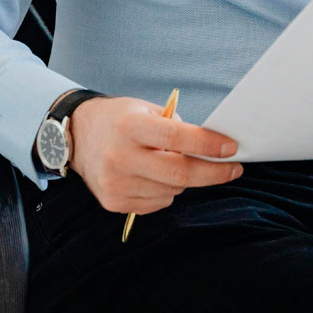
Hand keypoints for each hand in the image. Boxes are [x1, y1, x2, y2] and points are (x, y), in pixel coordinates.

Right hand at [68, 96, 242, 213]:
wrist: (78, 137)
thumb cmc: (120, 120)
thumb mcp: (146, 110)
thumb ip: (177, 127)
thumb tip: (213, 148)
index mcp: (130, 127)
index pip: (177, 137)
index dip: (208, 144)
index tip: (232, 148)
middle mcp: (120, 157)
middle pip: (179, 173)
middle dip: (213, 173)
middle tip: (234, 169)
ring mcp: (116, 183)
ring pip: (172, 191)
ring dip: (184, 180)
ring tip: (172, 163)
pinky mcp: (113, 202)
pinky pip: (157, 202)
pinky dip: (166, 191)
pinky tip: (154, 176)